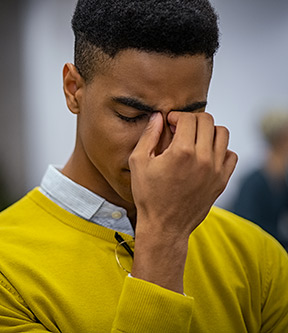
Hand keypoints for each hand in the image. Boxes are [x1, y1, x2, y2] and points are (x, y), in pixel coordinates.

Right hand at [128, 111, 236, 291]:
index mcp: (181, 152)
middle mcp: (203, 158)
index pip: (188, 118)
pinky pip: (230, 154)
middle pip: (207, 121)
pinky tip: (205, 155)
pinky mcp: (222, 181)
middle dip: (192, 120)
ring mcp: (215, 170)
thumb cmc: (148, 195)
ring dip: (207, 131)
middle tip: (180, 129)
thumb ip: (149, 136)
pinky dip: (220, 150)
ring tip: (194, 140)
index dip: (176, 116)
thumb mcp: (138, 163)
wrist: (165, 225)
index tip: (169, 122)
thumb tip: (157, 117)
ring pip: (222, 134)